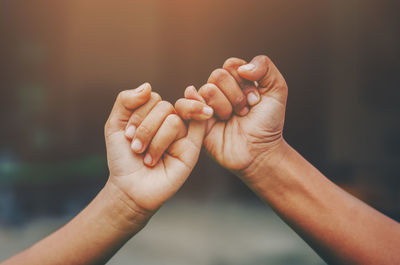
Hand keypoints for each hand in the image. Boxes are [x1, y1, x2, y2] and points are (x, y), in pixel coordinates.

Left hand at [104, 83, 206, 214]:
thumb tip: (149, 86)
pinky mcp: (193, 147)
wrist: (129, 188)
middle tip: (135, 149)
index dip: (137, 115)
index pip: (152, 97)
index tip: (126, 135)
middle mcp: (169, 121)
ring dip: (154, 140)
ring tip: (147, 158)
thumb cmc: (122, 158)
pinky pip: (196, 126)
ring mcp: (182, 134)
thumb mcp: (114, 125)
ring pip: (173, 120)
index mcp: (153, 114)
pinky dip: (198, 114)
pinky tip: (204, 111)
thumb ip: (126, 100)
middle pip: (164, 107)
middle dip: (144, 129)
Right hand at [175, 55, 287, 180]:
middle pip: (218, 75)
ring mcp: (205, 105)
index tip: (256, 99)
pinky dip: (195, 106)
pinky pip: (182, 104)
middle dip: (236, 95)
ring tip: (233, 119)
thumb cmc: (268, 124)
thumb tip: (241, 67)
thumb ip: (265, 66)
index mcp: (235, 81)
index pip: (231, 65)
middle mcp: (219, 91)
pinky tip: (210, 115)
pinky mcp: (194, 121)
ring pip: (207, 89)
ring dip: (225, 107)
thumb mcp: (277, 89)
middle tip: (244, 112)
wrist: (260, 152)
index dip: (245, 81)